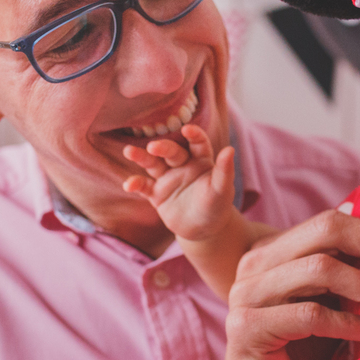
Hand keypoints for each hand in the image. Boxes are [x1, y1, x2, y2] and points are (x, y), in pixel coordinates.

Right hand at [122, 124, 235, 240]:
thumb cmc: (216, 206)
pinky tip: (129, 185)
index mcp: (201, 160)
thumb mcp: (222, 190)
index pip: (197, 143)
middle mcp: (182, 164)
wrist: (203, 230)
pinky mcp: (156, 193)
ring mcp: (167, 178)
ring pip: (153, 164)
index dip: (193, 135)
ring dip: (141, 157)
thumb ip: (224, 171)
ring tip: (129, 151)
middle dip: (163, 148)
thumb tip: (230, 149)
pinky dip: (136, 184)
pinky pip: (144, 186)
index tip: (188, 130)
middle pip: (171, 152)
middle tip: (153, 147)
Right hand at [197, 211, 359, 359]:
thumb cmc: (298, 354)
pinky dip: (348, 323)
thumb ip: (348, 276)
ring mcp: (247, 293)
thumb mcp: (327, 305)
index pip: (328, 223)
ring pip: (319, 270)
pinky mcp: (249, 327)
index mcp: (272, 250)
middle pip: (324, 232)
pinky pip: (311, 315)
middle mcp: (255, 263)